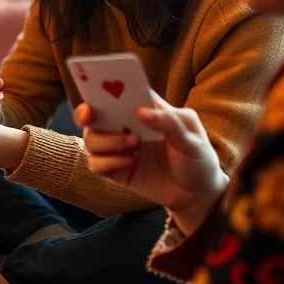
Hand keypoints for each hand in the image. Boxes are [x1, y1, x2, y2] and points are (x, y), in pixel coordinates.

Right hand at [75, 92, 226, 234]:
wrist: (198, 195)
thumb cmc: (198, 160)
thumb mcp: (193, 139)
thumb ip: (169, 122)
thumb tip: (141, 112)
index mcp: (145, 111)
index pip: (118, 94)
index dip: (102, 88)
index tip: (96, 90)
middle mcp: (126, 128)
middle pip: (94, 116)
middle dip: (85, 114)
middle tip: (90, 117)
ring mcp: (118, 150)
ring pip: (92, 140)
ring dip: (107, 141)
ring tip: (133, 146)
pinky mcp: (116, 171)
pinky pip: (96, 164)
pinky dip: (109, 162)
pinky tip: (130, 161)